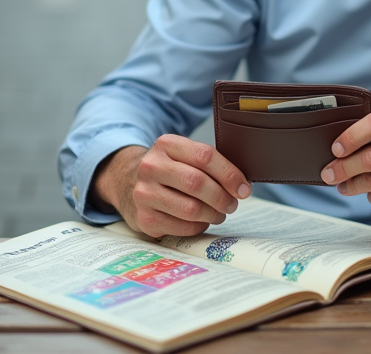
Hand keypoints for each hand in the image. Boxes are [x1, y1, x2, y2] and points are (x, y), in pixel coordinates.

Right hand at [94, 136, 251, 238]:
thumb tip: (242, 185)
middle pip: (197, 183)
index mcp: (166, 144)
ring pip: (190, 209)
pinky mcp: (143, 218)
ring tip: (219, 214)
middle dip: (222, 197)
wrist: (127, 182)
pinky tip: (201, 221)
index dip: (229, 174)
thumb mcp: (182, 155)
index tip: (243, 188)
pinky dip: (198, 226)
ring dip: (213, 214)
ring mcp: (144, 193)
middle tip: (232, 204)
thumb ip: (209, 163)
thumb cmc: (169, 170)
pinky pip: (181, 227)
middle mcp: (151, 166)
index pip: (204, 156)